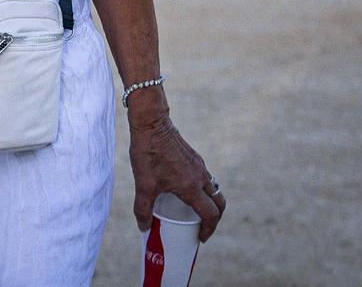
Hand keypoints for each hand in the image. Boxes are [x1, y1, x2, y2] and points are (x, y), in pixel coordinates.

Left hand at [128, 109, 225, 241]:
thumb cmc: (148, 152)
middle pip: (218, 203)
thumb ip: (143, 208)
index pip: (211, 214)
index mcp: (191, 187)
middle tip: (202, 227)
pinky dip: (201, 189)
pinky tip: (183, 188)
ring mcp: (199, 165)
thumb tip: (144, 227)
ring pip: (213, 189)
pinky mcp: (193, 156)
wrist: (151, 122)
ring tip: (193, 210)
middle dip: (214, 219)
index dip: (209, 229)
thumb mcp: (143, 183)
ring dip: (208, 202)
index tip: (201, 238)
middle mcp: (200, 177)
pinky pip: (204, 177)